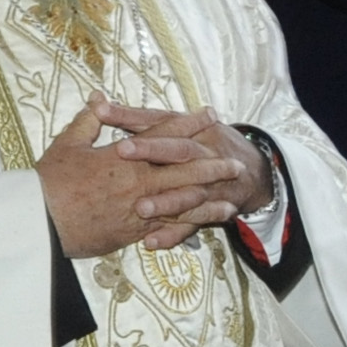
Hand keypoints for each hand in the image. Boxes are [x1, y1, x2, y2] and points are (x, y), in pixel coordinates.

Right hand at [38, 97, 257, 257]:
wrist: (40, 224)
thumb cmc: (50, 184)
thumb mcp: (67, 145)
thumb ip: (88, 121)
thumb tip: (98, 97)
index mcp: (123, 157)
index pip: (163, 133)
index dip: (189, 123)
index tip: (210, 114)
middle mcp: (138, 181)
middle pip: (184, 168)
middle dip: (212, 163)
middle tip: (236, 161)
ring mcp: (140, 207)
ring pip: (185, 199)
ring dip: (212, 194)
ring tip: (235, 192)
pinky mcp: (137, 230)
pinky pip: (173, 225)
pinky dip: (196, 221)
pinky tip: (214, 219)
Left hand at [97, 100, 274, 249]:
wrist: (249, 171)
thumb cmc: (203, 144)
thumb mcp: (176, 126)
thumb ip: (134, 118)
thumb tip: (97, 104)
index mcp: (195, 131)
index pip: (166, 124)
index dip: (140, 118)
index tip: (108, 117)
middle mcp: (205, 154)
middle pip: (180, 152)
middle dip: (152, 153)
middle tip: (121, 155)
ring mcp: (211, 184)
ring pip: (190, 192)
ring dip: (167, 201)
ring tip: (141, 208)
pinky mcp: (212, 211)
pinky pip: (193, 225)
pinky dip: (174, 234)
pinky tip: (152, 242)